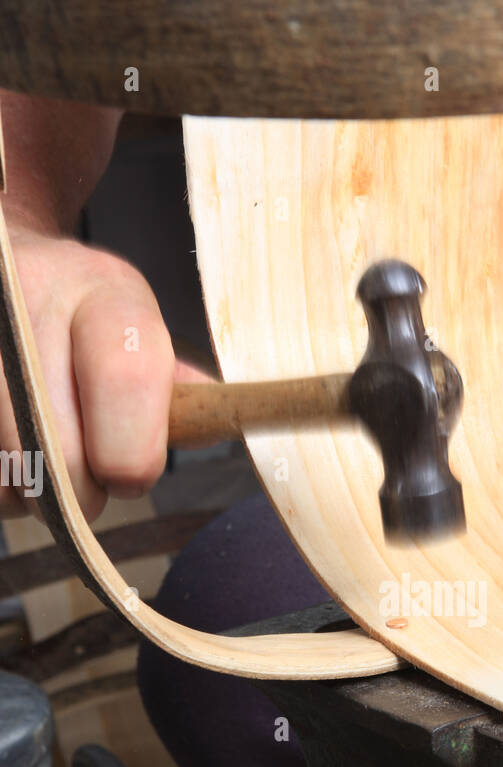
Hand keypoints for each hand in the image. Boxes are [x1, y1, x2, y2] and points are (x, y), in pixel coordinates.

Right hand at [1, 212, 205, 520]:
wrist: (8, 270)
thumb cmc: (88, 322)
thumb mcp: (139, 335)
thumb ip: (177, 394)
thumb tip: (217, 423)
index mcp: (106, 294)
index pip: (126, 379)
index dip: (132, 453)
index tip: (130, 477)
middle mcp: (28, 300)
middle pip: (58, 451)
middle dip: (79, 495)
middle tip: (86, 484)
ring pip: (7, 473)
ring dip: (29, 496)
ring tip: (41, 461)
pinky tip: (7, 455)